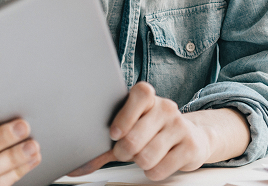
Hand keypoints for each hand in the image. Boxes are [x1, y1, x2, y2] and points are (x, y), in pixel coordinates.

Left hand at [68, 82, 249, 181]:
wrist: (192, 137)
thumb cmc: (152, 133)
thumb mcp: (129, 131)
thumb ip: (103, 146)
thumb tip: (74, 167)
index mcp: (148, 98)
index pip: (140, 95)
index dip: (124, 116)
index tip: (114, 133)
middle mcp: (166, 108)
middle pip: (134, 138)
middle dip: (124, 152)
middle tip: (127, 151)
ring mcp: (180, 126)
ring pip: (146, 157)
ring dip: (139, 163)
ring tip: (144, 155)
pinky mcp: (191, 146)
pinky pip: (161, 168)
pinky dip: (153, 172)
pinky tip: (158, 162)